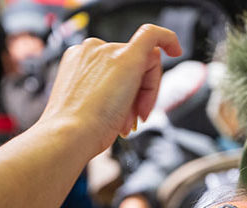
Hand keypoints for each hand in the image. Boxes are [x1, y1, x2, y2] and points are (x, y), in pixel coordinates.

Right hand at [36, 24, 181, 155]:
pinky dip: (168, 39)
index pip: (115, 67)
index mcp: (79, 60)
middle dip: (138, 96)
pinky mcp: (128, 56)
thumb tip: (129, 103)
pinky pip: (152, 35)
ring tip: (130, 120)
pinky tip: (176, 49)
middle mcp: (92, 50)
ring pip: (144, 64)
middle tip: (132, 121)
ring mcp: (108, 51)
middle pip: (132, 65)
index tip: (129, 111)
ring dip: (145, 95)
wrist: (70, 133)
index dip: (127, 90)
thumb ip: (109, 97)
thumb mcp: (88, 109)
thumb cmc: (77, 129)